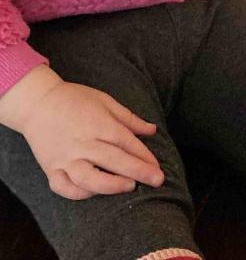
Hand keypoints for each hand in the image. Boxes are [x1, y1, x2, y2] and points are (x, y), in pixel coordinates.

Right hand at [3, 67, 163, 199]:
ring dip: (111, 186)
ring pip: (88, 179)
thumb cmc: (76, 99)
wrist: (38, 103)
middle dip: (138, 172)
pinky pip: (64, 188)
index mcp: (99, 124)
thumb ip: (129, 118)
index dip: (144, 156)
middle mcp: (82, 143)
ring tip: (129, 187)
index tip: (158, 168)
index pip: (126, 142)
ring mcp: (65, 158)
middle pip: (114, 161)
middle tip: (158, 180)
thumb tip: (152, 130)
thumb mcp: (106, 101)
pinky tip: (96, 192)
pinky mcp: (50, 169)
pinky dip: (80, 193)